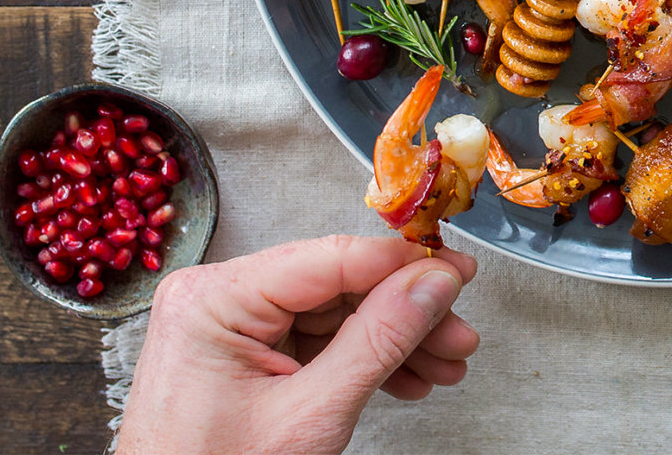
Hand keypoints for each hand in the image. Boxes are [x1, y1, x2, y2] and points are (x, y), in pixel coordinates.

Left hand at [118, 236, 477, 454]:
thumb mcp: (310, 413)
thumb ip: (378, 340)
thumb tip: (431, 283)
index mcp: (215, 298)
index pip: (332, 258)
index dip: (405, 264)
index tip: (456, 273)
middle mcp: (216, 299)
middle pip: (339, 286)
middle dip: (406, 314)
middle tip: (457, 331)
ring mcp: (227, 328)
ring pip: (335, 315)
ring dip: (394, 341)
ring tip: (442, 364)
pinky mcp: (240, 355)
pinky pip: (315, 342)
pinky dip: (362, 361)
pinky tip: (404, 377)